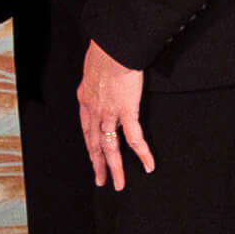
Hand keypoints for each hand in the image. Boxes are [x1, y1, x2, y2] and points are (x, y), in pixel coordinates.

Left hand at [77, 40, 154, 193]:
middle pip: (95, 145)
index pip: (86, 131)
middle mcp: (94, 110)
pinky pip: (135, 138)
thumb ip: (94, 84)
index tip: (93, 160)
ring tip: (119, 184)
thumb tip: (96, 84)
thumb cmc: (103, 55)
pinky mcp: (126, 111)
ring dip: (115, 167)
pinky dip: (142, 153)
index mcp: (86, 101)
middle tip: (102, 181)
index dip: (90, 148)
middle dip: (99, 165)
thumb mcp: (91, 72)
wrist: (111, 49)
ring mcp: (109, 113)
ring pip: (111, 147)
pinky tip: (148, 166)